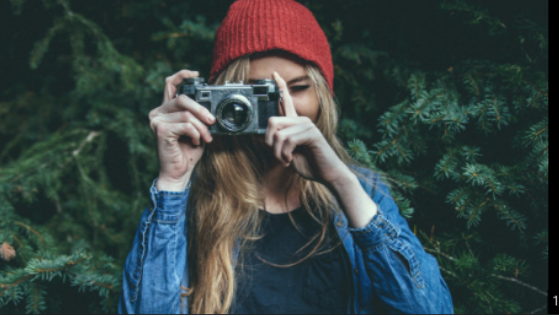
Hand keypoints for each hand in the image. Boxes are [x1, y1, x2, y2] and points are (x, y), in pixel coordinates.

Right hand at [148, 70, 215, 190]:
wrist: (179, 172)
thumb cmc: (187, 152)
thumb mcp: (196, 129)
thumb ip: (198, 116)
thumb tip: (210, 108)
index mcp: (166, 109)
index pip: (170, 84)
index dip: (183, 75)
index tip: (197, 74)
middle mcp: (158, 112)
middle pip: (183, 99)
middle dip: (202, 110)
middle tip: (212, 121)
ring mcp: (157, 120)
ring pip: (187, 114)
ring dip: (201, 127)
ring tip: (206, 138)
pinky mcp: (160, 130)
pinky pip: (185, 125)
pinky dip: (195, 133)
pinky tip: (195, 142)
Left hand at [265, 72, 350, 186]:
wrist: (327, 174)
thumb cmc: (309, 164)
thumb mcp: (286, 153)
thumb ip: (275, 143)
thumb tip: (258, 136)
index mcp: (295, 123)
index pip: (287, 101)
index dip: (280, 86)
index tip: (274, 74)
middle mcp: (301, 121)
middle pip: (272, 121)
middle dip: (269, 142)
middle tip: (278, 155)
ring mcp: (307, 125)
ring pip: (278, 134)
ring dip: (278, 153)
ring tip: (286, 160)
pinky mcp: (312, 133)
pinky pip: (288, 140)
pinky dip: (285, 154)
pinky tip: (291, 159)